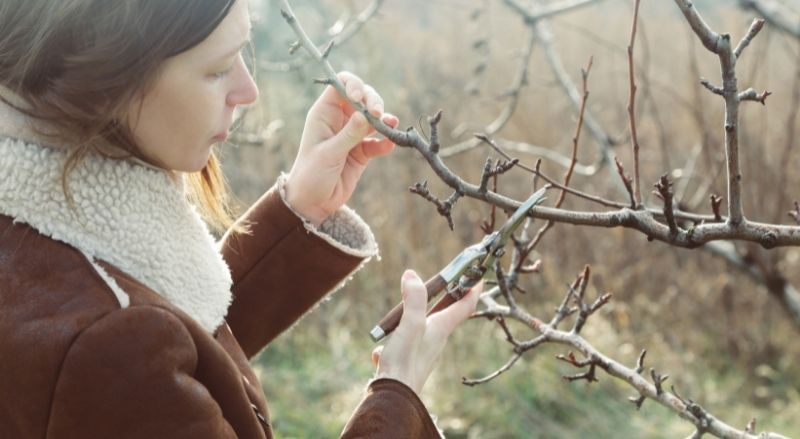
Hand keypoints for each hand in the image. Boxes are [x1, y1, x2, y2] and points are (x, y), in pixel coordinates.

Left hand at [285, 71, 399, 225]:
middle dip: (374, 102)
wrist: (312, 203)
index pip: (341, 85)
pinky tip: (389, 145)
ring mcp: (352, 135)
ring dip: (384, 120)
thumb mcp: (329, 153)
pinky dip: (385, 141)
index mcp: (324, 113)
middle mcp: (339, 120)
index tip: (361, 98)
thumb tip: (367, 115)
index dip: (354, 85)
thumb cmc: (311, 174)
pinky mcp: (362, 152)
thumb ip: (349, 134)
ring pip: (373, 118)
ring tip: (391, 125)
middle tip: (379, 115)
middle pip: (362, 98)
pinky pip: (377, 141)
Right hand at [371, 270, 481, 394]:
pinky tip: (381, 352)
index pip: (465, 306)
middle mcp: (436, 340)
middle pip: (445, 315)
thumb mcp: (410, 324)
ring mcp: (423, 353)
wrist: (393, 397)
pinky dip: (393, 344)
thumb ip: (413, 299)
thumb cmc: (404, 361)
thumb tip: (412, 275)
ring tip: (397, 320)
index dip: (473, 289)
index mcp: (441, 328)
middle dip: (445, 299)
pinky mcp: (409, 362)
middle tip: (442, 283)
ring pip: (421, 330)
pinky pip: (402, 347)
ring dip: (411, 320)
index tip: (480, 276)